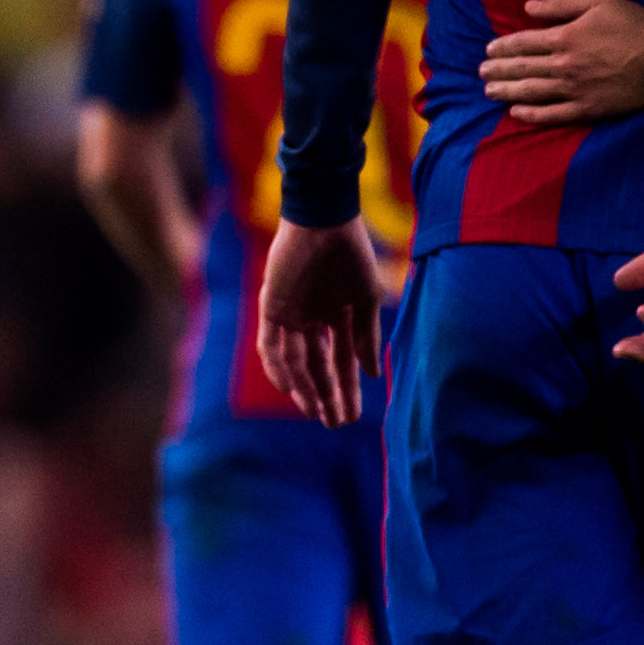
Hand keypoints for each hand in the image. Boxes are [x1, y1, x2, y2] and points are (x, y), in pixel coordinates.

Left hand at [255, 216, 384, 423]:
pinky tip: (291, 388)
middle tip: (334, 423)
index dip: (346, 389)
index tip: (353, 415)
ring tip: (317, 413)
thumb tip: (373, 375)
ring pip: (293, 362)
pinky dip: (279, 367)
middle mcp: (309, 319)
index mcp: (333, 317)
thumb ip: (366, 337)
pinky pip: (270, 344)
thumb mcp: (365, 300)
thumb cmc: (350, 254)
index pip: (339, 362)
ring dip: (304, 388)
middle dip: (325, 396)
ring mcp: (289, 314)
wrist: (326, 221)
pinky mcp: (271, 306)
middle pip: (315, 367)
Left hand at [480, 0, 643, 126]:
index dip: (503, 47)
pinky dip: (531, 115)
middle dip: (498, 70)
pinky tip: (515, 113)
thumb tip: (528, 7)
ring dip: (506, 91)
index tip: (489, 50)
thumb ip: (561, 3)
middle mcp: (563, 65)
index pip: (523, 43)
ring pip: (531, 92)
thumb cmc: (635, 25)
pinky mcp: (588, 109)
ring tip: (488, 91)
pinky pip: (553, 114)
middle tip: (481, 72)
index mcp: (564, 38)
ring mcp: (574, 89)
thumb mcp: (600, 1)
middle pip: (522, 69)